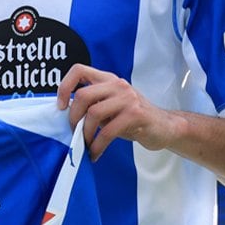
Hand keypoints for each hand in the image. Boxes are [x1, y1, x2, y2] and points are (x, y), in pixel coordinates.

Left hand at [57, 64, 182, 159]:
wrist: (165, 126)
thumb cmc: (132, 119)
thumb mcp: (110, 106)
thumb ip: (92, 105)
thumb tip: (65, 115)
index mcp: (108, 79)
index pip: (79, 70)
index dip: (64, 86)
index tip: (60, 106)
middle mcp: (117, 85)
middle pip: (82, 95)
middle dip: (73, 118)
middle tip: (74, 133)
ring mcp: (128, 98)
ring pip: (93, 113)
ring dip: (84, 134)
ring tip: (85, 145)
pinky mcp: (136, 114)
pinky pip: (107, 131)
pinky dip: (97, 145)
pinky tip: (95, 153)